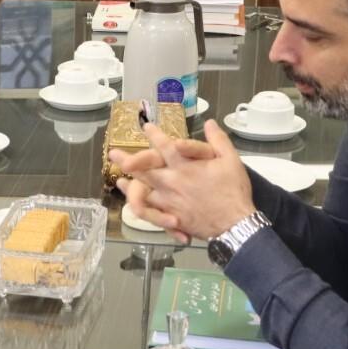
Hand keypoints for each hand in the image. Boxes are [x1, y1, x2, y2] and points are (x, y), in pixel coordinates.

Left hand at [113, 120, 256, 241]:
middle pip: (144, 168)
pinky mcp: (170, 215)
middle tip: (113, 153)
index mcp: (186, 166)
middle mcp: (173, 181)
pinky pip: (149, 210)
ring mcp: (169, 200)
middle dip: (128, 159)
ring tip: (118, 177)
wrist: (234, 224)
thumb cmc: (234, 192)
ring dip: (129, 182)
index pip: (165, 146)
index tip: (146, 127)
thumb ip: (219, 140)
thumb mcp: (232, 161)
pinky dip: (138, 204)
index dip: (154, 135)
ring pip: (142, 189)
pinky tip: (131, 201)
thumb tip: (210, 123)